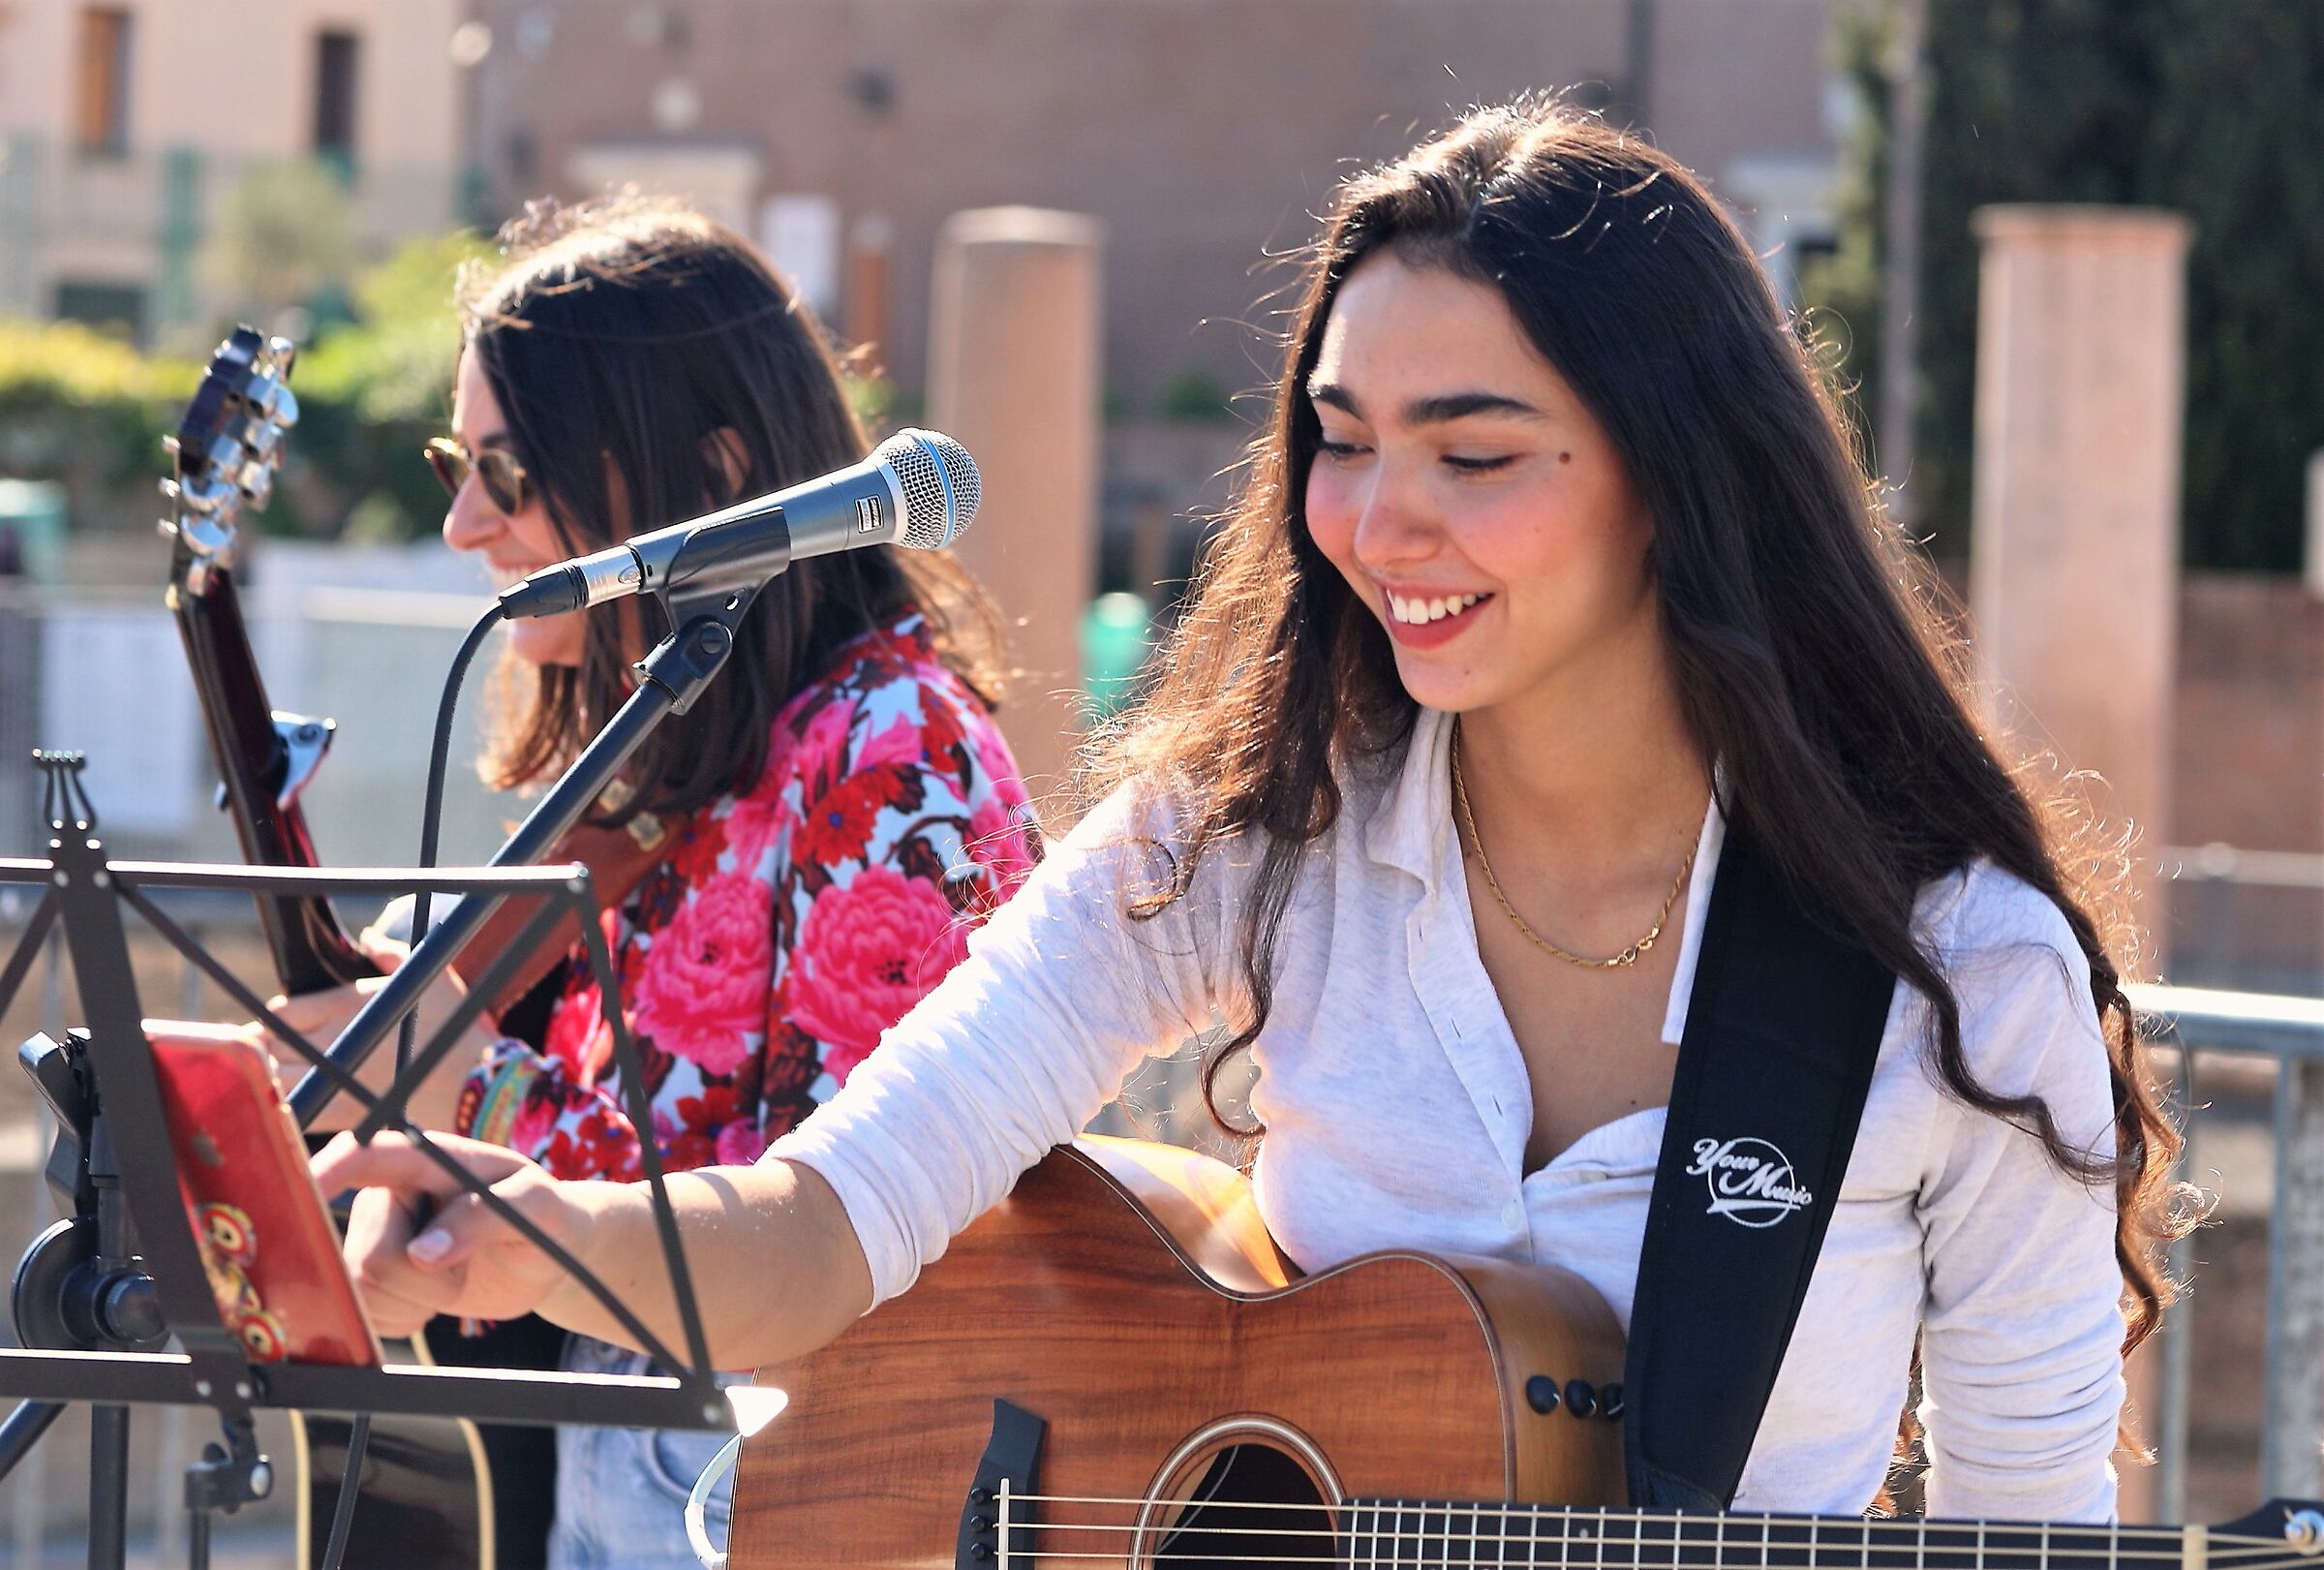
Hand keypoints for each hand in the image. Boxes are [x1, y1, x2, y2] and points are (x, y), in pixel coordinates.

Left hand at [260, 933, 494, 1133]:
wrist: (480, 1084)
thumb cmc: (460, 1028)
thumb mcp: (434, 976)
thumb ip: (392, 954)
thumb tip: (369, 937)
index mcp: (349, 1002)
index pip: (280, 1012)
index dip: (268, 1022)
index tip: (268, 1031)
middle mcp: (334, 1038)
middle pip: (266, 1044)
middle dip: (256, 1051)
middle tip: (256, 1061)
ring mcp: (335, 1077)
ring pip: (272, 1078)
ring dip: (263, 1080)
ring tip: (264, 1085)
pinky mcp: (343, 1113)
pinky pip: (296, 1112)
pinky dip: (284, 1111)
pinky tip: (284, 1113)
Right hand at [313, 1131, 592, 1338]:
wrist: (542, 1256)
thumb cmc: (541, 1216)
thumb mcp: (535, 1206)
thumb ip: (484, 1218)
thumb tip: (423, 1253)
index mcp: (426, 1159)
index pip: (366, 1154)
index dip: (330, 1168)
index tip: (311, 1186)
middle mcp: (387, 1195)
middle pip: (369, 1254)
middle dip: (422, 1278)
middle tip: (464, 1264)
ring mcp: (371, 1237)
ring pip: (361, 1290)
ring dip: (416, 1300)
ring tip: (452, 1275)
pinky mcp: (368, 1280)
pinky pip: (364, 1316)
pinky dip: (403, 1319)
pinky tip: (431, 1298)